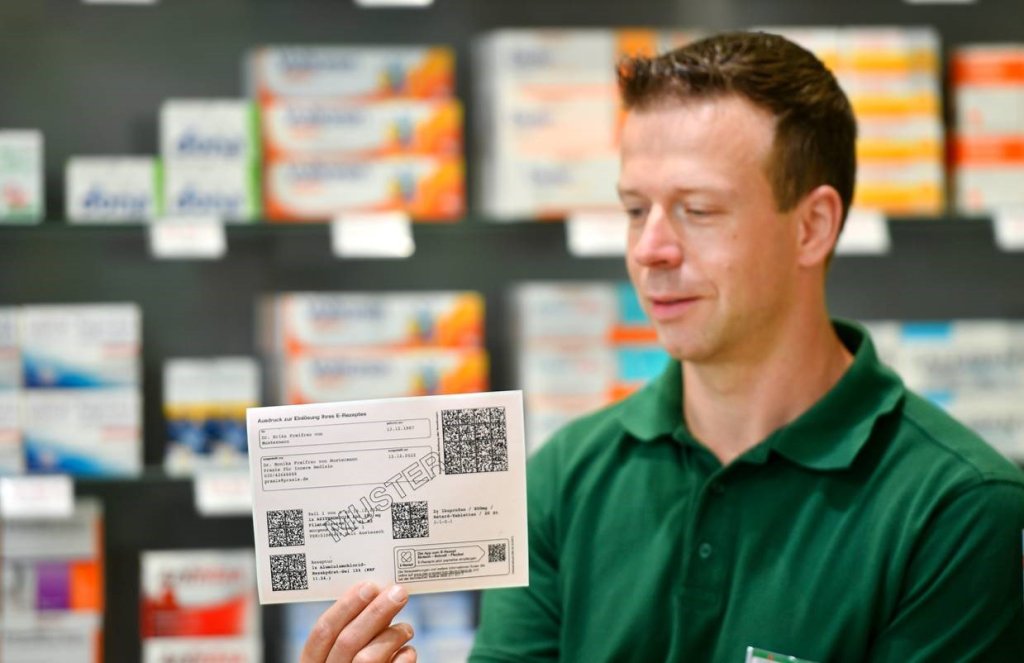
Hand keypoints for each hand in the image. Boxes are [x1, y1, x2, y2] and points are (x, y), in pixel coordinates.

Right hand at [300, 581, 415, 662]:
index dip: (344, 607)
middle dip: (375, 613)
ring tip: (406, 628)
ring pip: (368, 658)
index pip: (321, 633)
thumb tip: (378, 595)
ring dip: (392, 635)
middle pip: (347, 642)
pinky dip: (403, 658)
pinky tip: (408, 651)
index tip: (369, 585)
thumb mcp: (343, 653)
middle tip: (398, 592)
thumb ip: (354, 631)